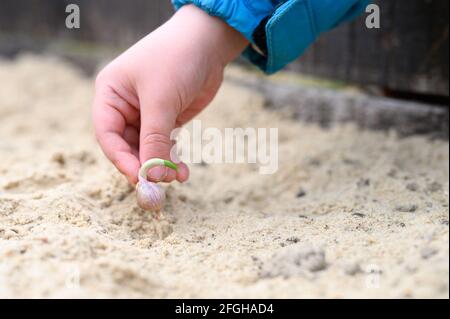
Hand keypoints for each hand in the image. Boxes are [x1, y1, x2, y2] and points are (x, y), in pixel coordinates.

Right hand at [93, 5, 247, 183]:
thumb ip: (154, 139)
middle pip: (128, 146)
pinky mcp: (168, 119)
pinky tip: (182, 171)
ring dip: (161, 165)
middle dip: (145, 165)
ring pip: (148, 149)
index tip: (139, 179)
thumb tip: (153, 176)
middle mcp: (125, 106)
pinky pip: (165, 145)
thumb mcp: (161, 100)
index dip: (121, 159)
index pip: (108, 135)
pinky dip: (172, 159)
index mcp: (110, 94)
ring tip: (177, 177)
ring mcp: (147, 114)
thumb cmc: (176, 61)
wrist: (208, 42)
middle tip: (161, 183)